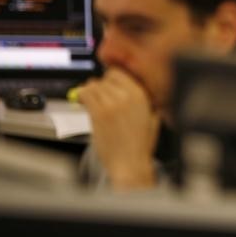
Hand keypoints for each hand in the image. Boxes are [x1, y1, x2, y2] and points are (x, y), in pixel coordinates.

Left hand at [78, 68, 159, 189]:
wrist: (130, 164)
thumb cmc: (140, 145)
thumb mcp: (152, 117)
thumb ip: (146, 100)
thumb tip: (136, 87)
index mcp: (141, 95)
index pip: (120, 72)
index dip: (113, 78)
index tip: (109, 84)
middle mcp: (127, 96)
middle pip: (106, 77)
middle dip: (102, 85)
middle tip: (100, 95)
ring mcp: (111, 104)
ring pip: (94, 84)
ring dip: (91, 91)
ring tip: (92, 100)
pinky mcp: (98, 114)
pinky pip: (85, 95)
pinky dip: (82, 96)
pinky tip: (84, 102)